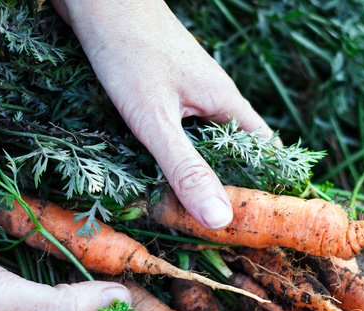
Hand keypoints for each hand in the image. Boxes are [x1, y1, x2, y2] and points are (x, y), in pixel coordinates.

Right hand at [0, 207, 130, 310]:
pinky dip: (36, 227)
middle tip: (132, 255)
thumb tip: (121, 299)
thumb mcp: (5, 300)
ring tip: (107, 228)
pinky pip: (19, 239)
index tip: (142, 304)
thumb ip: (63, 305)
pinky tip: (59, 206)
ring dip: (65, 251)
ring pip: (42, 268)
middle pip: (62, 304)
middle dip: (91, 284)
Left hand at [53, 0, 272, 229]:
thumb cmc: (128, 52)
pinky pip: (176, 131)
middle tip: (220, 235)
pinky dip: (169, 154)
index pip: (266, 154)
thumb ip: (186, 169)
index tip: (261, 226)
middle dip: (227, 190)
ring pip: (202, 143)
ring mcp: (186, 92)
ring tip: (188, 216)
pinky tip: (152, 174)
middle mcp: (213, 98)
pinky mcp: (160, 90)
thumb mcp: (156, 120)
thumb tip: (221, 219)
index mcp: (226, 103)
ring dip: (195, 174)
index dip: (267, 189)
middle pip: (234, 153)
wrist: (96, 0)